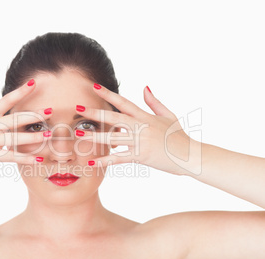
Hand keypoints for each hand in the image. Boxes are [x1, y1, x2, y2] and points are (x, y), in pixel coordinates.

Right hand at [0, 80, 51, 172]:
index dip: (21, 92)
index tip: (34, 83)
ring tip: (48, 136)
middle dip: (34, 114)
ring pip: (14, 138)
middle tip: (51, 110)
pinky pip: (9, 157)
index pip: (6, 100)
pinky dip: (24, 159)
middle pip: (15, 118)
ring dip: (33, 137)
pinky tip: (37, 159)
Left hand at [76, 85, 200, 175]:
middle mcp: (141, 127)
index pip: (124, 102)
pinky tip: (91, 162)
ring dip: (94, 137)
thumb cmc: (179, 136)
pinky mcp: (141, 157)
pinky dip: (105, 161)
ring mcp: (140, 142)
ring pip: (113, 139)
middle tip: (78, 108)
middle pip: (114, 119)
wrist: (190, 156)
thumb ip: (154, 102)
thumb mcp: (168, 115)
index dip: (109, 94)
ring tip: (78, 135)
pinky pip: (119, 159)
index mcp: (145, 117)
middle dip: (95, 113)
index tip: (95, 87)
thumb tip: (144, 87)